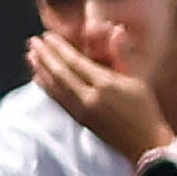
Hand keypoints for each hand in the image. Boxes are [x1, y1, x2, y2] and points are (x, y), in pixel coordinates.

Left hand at [26, 30, 174, 159]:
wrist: (145, 145)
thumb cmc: (146, 110)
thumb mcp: (138, 80)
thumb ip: (122, 55)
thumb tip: (116, 30)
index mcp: (106, 85)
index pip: (75, 61)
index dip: (59, 48)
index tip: (47, 36)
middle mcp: (89, 97)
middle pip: (60, 73)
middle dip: (44, 56)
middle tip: (32, 42)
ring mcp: (81, 110)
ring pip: (54, 87)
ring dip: (40, 69)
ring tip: (30, 56)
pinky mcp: (78, 120)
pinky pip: (57, 100)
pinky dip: (46, 87)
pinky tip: (38, 79)